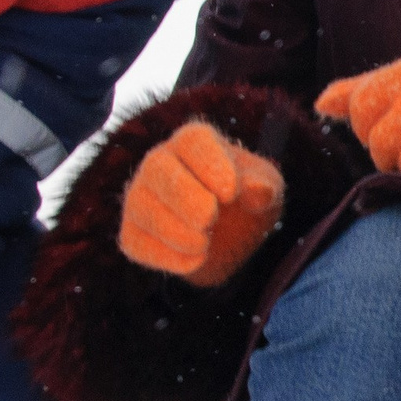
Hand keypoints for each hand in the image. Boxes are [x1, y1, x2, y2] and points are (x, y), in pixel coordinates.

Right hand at [119, 120, 284, 285]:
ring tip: (205, 244)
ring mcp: (141, 198)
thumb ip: (264, 188)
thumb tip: (258, 190)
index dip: (211, 165)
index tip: (232, 193)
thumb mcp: (267, 190)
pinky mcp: (133, 233)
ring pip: (142, 206)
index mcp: (195, 142)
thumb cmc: (246, 201)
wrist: (229, 239)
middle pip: (158, 168)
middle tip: (211, 218)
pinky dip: (165, 256)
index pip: (194, 141)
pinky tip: (195, 260)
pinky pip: (137, 242)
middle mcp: (161, 163)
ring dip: (175, 230)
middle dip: (185, 196)